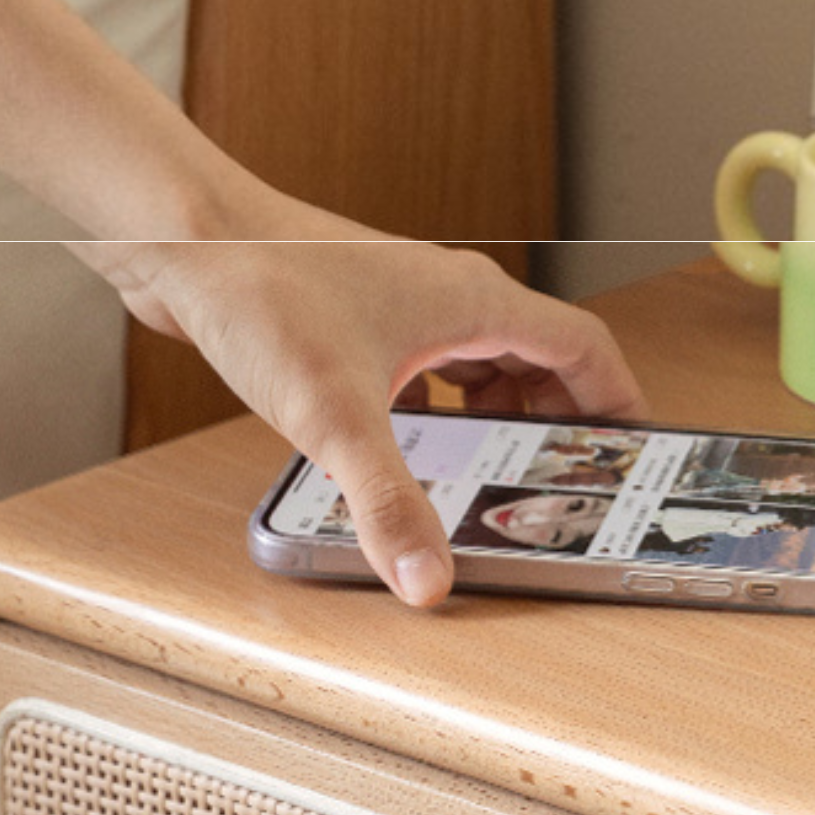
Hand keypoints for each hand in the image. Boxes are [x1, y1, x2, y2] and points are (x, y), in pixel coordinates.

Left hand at [76, 232, 647, 606]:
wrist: (178, 236)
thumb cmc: (261, 288)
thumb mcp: (337, 415)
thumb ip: (388, 502)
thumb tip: (427, 578)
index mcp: (473, 302)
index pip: (584, 346)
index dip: (619, 401)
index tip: (637, 451)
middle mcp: (447, 298)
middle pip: (538, 360)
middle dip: (556, 422)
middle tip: (563, 482)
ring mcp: (401, 307)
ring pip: (479, 366)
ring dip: (495, 419)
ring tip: (495, 475)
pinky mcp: (356, 322)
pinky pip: (425, 372)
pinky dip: (436, 414)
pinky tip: (411, 452)